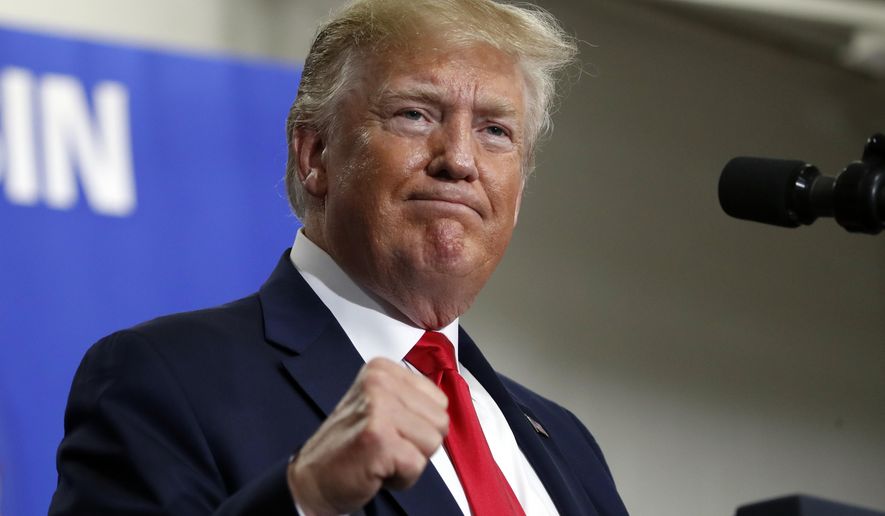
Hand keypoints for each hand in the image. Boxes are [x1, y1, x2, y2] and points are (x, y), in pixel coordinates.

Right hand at [287, 357, 448, 514]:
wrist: (313, 479)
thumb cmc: (350, 446)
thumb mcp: (380, 406)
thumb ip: (412, 401)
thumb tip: (446, 409)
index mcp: (382, 370)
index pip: (439, 400)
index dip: (420, 425)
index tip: (390, 430)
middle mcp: (379, 382)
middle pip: (440, 421)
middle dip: (419, 443)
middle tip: (386, 446)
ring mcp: (378, 408)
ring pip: (433, 442)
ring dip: (410, 460)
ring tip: (381, 456)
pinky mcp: (379, 438)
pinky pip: (417, 465)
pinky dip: (402, 478)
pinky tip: (376, 470)